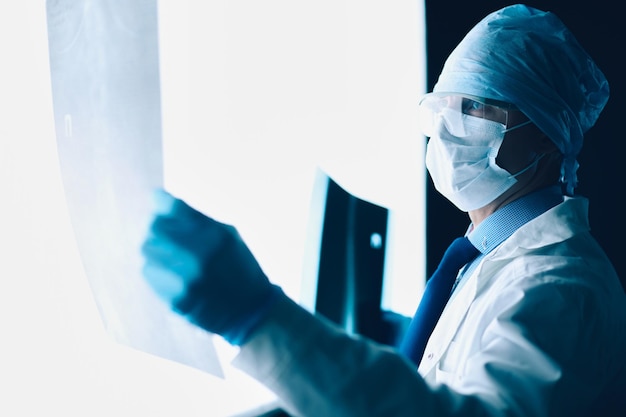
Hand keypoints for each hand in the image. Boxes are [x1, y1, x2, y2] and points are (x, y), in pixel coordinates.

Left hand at [141, 189, 280, 344]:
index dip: (162, 202)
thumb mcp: (229, 235)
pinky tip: (172, 273)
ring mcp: (185, 279)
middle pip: (154, 227)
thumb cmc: (240, 266)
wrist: (250, 309)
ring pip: (148, 250)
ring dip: (156, 248)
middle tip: (167, 234)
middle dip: (159, 227)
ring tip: (171, 255)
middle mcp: (198, 255)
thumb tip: (163, 202)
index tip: (161, 203)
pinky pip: (149, 272)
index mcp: (214, 235)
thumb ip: (199, 220)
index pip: (172, 207)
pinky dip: (156, 269)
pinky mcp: (175, 298)